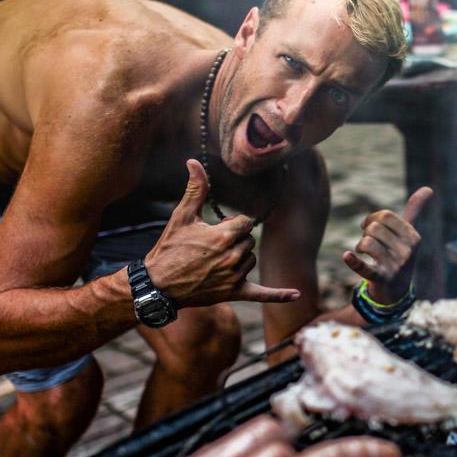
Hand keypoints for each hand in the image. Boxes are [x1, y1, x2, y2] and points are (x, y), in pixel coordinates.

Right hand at [145, 160, 300, 304]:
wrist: (159, 284)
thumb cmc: (169, 248)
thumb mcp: (181, 216)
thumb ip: (195, 189)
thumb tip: (194, 161)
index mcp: (223, 236)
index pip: (246, 222)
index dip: (232, 224)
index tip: (216, 230)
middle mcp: (232, 257)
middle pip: (249, 241)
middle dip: (234, 241)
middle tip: (210, 248)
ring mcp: (235, 277)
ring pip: (251, 259)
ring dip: (239, 258)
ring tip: (214, 262)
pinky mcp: (235, 293)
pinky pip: (263, 294)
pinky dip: (279, 295)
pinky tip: (297, 295)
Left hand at [342, 187, 432, 303]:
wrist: (396, 291)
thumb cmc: (400, 255)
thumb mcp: (409, 234)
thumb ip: (415, 211)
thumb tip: (428, 188)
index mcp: (414, 238)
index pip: (385, 215)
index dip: (372, 218)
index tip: (369, 227)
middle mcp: (407, 252)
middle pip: (374, 228)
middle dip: (366, 233)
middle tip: (369, 243)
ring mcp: (395, 267)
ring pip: (366, 243)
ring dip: (360, 246)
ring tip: (363, 252)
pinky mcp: (381, 279)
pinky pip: (365, 268)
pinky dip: (353, 262)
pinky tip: (347, 256)